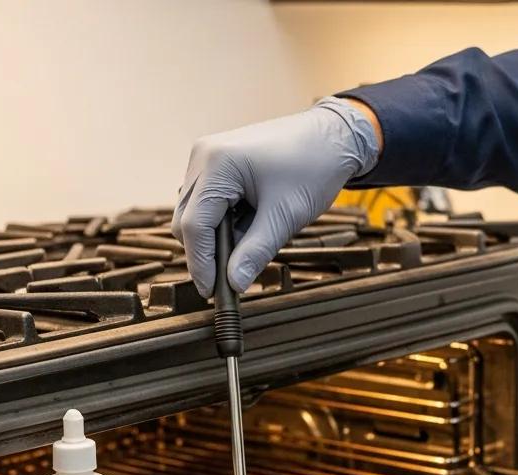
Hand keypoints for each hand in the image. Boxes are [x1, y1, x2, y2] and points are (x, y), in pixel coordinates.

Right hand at [171, 98, 380, 296]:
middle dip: (207, 252)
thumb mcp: (285, 216)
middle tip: (232, 280)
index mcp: (216, 164)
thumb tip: (235, 284)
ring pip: (197, 213)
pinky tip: (252, 228)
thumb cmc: (312, 168)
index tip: (212, 293)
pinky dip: (226, 224)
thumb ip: (256, 251)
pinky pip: (211, 203)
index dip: (201, 263)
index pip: (194, 225)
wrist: (331, 137)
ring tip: (253, 247)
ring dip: (218, 238)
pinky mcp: (219, 164)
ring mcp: (208, 159)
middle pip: (186, 220)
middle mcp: (203, 157)